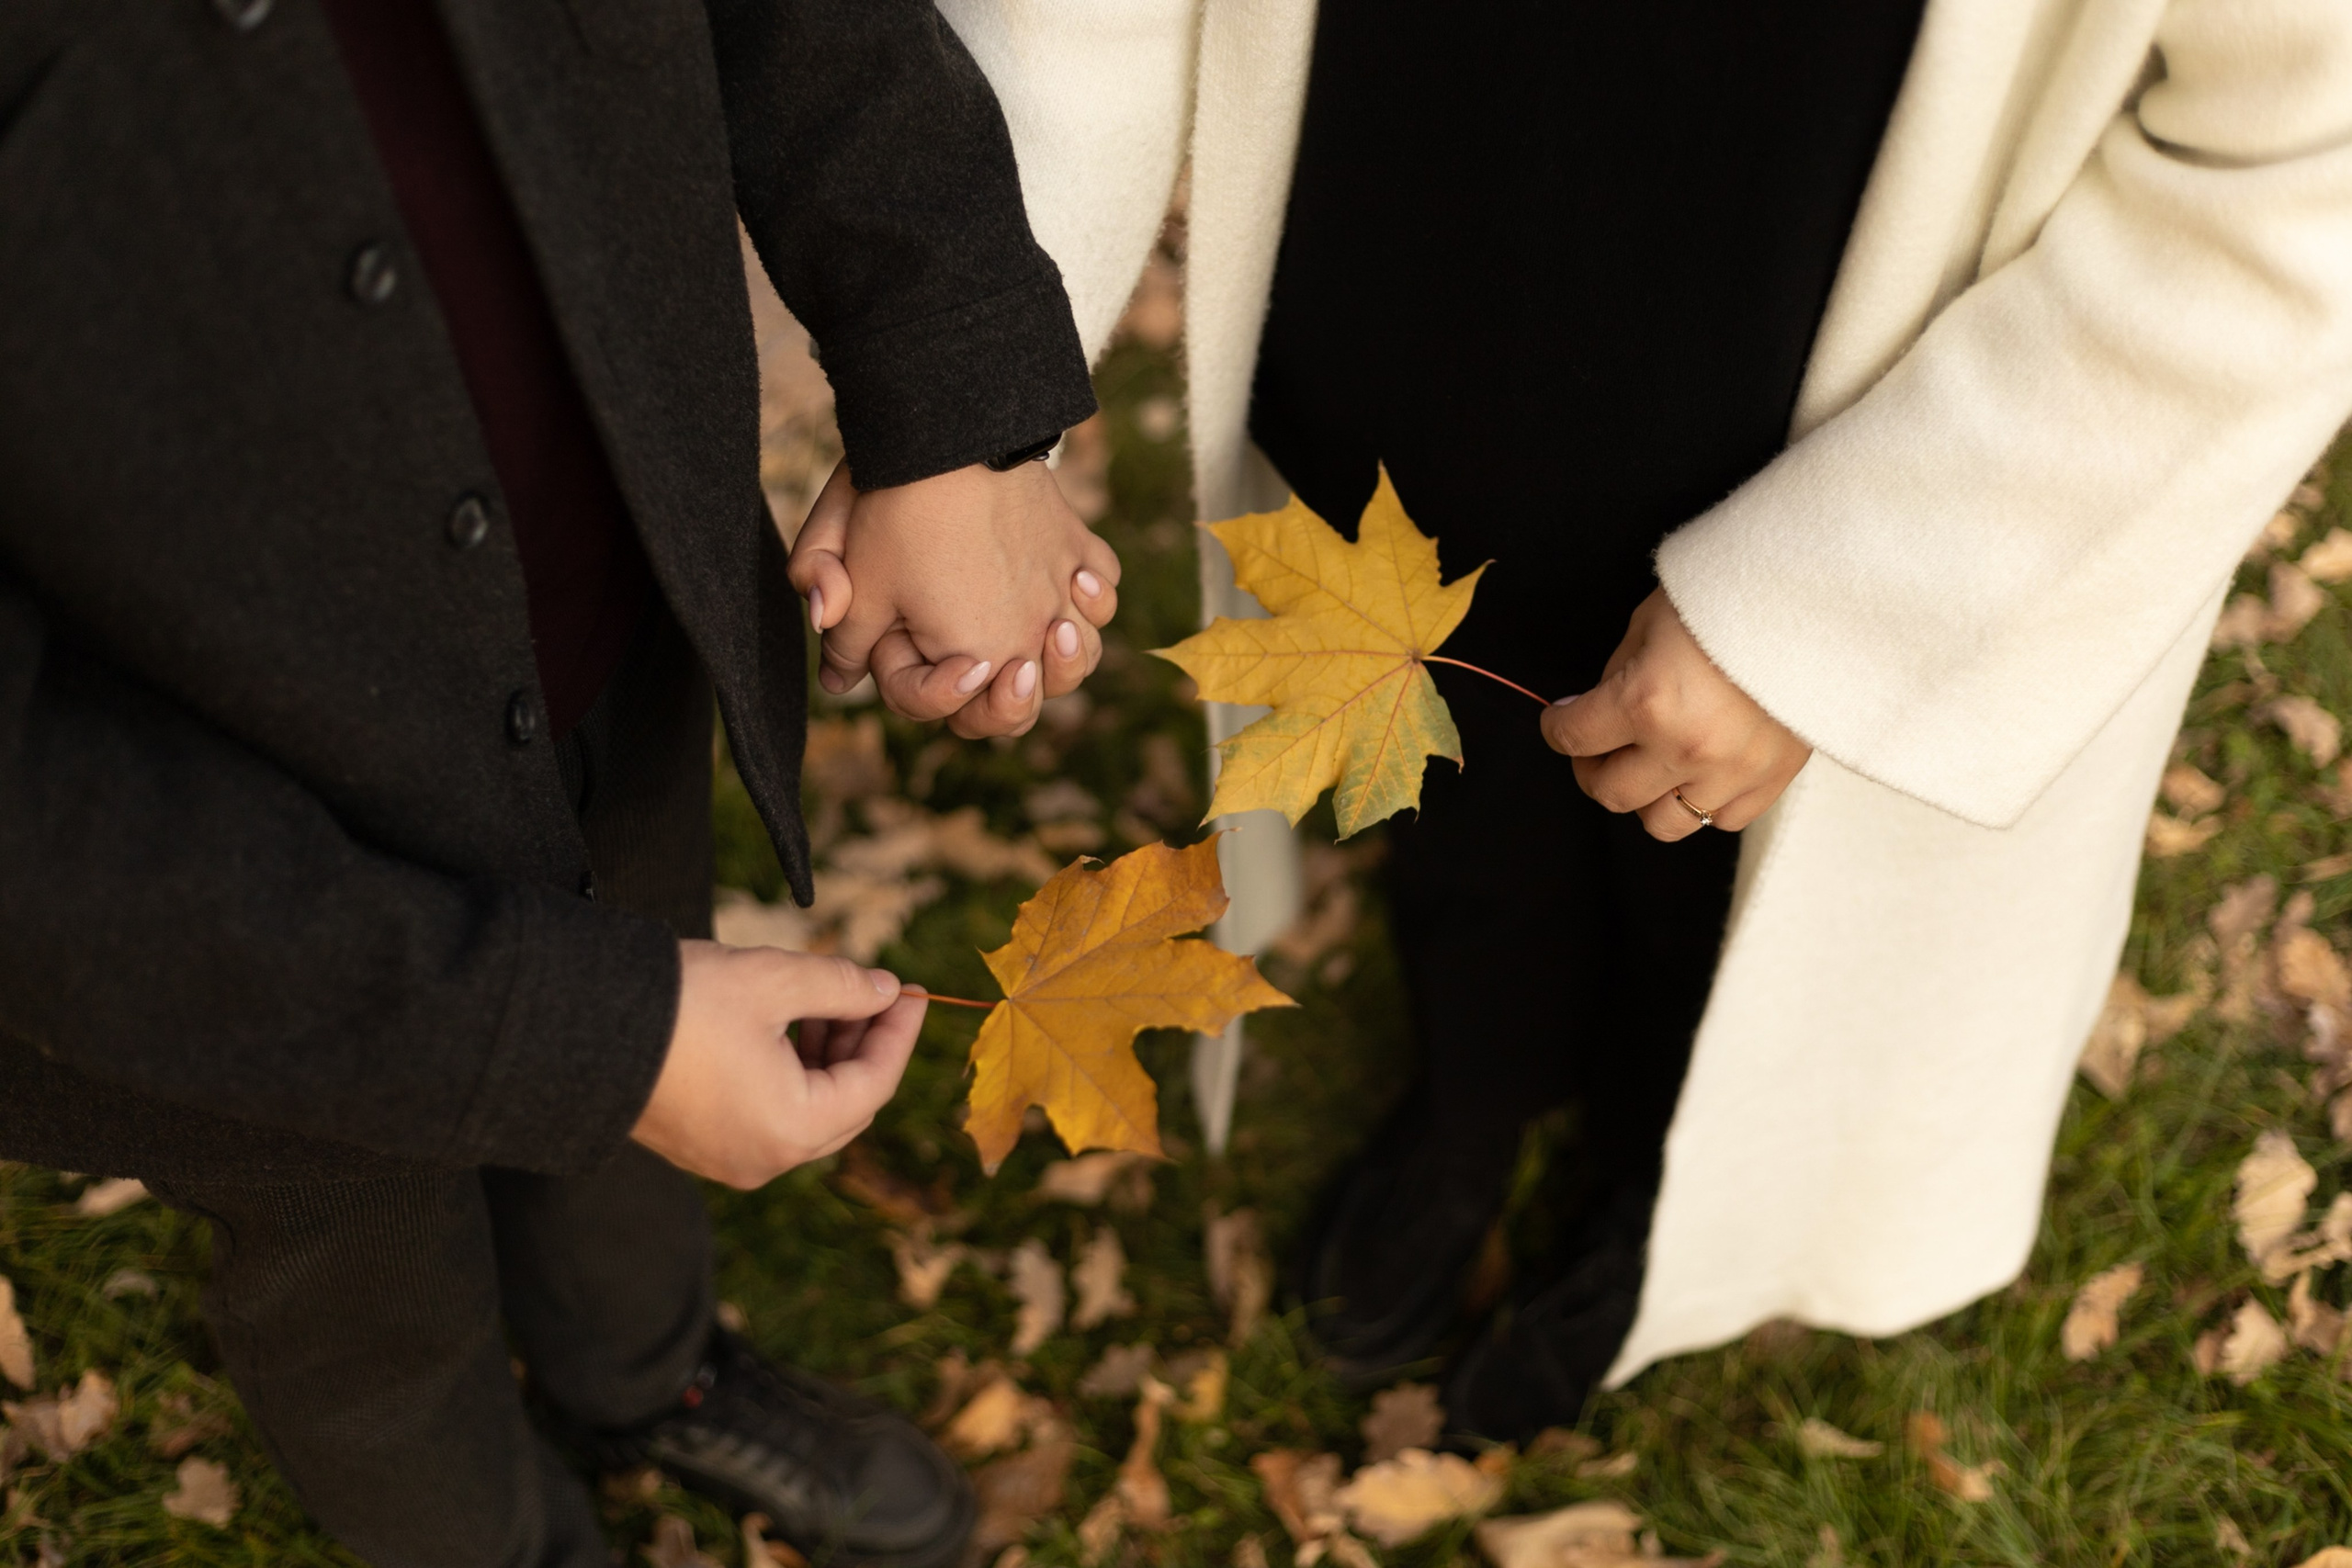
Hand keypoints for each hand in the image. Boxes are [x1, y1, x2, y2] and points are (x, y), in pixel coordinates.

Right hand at [631, 942, 927, 1188]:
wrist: (576, 1025)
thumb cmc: (681, 1004)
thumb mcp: (775, 980)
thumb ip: (843, 987)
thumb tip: (885, 991)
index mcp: (793, 1128)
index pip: (876, 1083)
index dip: (899, 1032)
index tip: (911, 990)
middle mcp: (765, 1158)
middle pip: (847, 1106)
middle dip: (865, 1046)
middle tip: (874, 992)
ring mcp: (729, 1158)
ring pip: (808, 1110)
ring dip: (827, 1057)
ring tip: (826, 998)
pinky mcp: (702, 1145)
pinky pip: (769, 1114)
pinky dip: (791, 1073)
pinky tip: (787, 1024)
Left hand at [788, 458, 1120, 738]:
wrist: (951, 433)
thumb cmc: (900, 513)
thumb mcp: (860, 583)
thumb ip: (846, 643)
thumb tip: (834, 680)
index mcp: (982, 656)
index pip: (966, 712)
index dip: (930, 694)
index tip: (920, 656)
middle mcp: (1034, 632)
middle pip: (1036, 699)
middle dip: (1007, 699)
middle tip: (987, 668)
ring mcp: (1065, 588)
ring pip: (1085, 650)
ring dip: (1065, 655)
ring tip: (1041, 634)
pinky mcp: (1078, 542)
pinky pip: (1103, 582)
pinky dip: (1092, 592)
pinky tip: (1072, 583)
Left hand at [1540, 587, 1810, 840]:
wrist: (1814, 600)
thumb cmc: (1729, 600)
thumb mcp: (1651, 623)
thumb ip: (1618, 674)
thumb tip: (1594, 708)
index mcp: (1645, 701)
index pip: (1574, 739)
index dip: (1557, 728)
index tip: (1561, 721)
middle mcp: (1684, 747)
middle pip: (1611, 794)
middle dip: (1593, 770)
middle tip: (1599, 749)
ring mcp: (1730, 772)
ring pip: (1664, 823)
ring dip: (1646, 797)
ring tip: (1650, 766)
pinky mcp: (1771, 779)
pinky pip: (1721, 819)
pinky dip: (1703, 801)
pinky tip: (1701, 770)